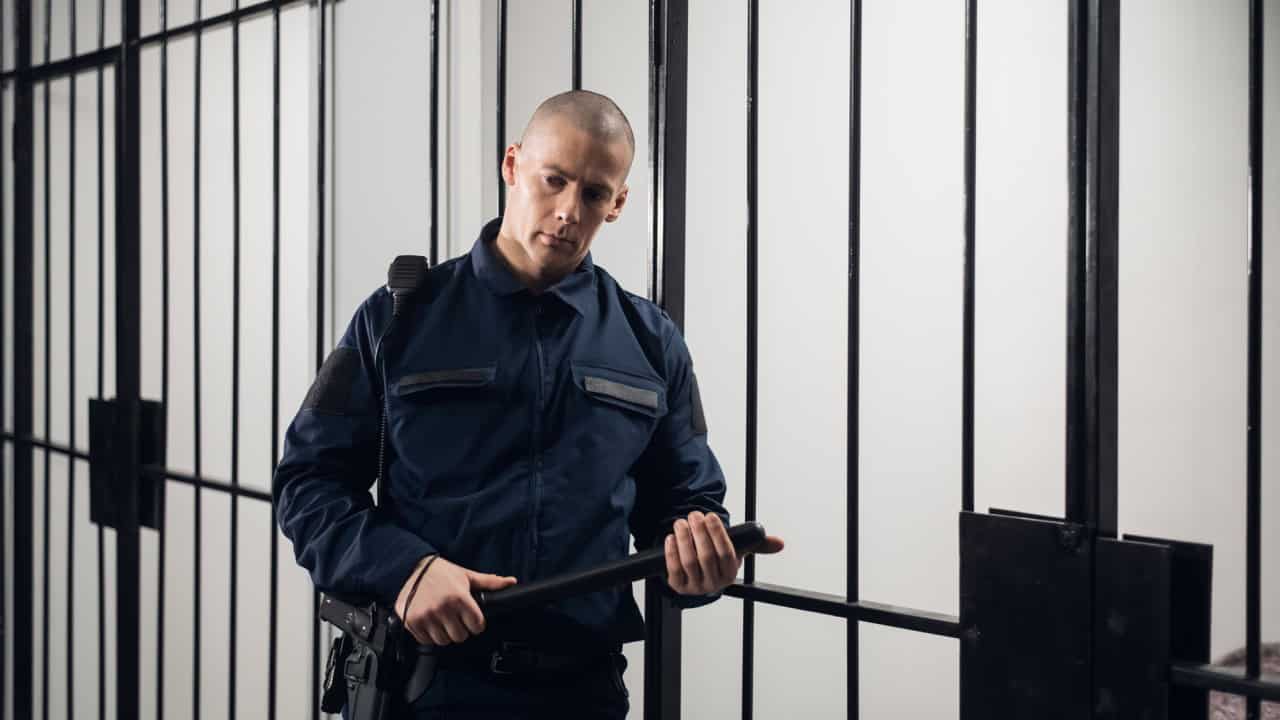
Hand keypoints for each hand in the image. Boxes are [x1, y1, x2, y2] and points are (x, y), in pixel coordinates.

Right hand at [394, 555, 516, 645]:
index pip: (476, 625)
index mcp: (459, 597)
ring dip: (445, 634)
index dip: (477, 623)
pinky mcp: (412, 621)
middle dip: (461, 629)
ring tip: (443, 621)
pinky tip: (430, 622)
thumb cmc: (442, 572)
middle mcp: (442, 608)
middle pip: (460, 636)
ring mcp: (426, 616)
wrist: (412, 567)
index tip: (472, 619)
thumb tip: (511, 582)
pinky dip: (429, 635)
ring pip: (443, 641)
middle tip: (456, 619)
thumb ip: (490, 582)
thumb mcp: (467, 576)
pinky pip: (426, 640)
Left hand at [664, 511, 784, 595]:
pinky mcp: (678, 586)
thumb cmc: (717, 557)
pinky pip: (673, 570)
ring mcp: (695, 587)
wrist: (697, 572)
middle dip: (699, 533)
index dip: (717, 534)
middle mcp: (713, 584)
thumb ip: (757, 544)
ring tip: (681, 523)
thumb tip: (780, 543)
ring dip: (684, 539)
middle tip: (694, 515)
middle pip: (706, 557)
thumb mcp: (737, 550)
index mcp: (730, 574)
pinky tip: (671, 537)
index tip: (710, 516)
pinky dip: (671, 552)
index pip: (726, 554)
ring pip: (689, 562)